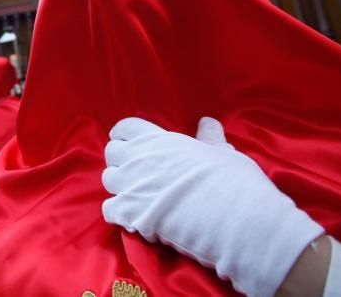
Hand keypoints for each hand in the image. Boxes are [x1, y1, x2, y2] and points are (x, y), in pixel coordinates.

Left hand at [102, 117, 322, 296]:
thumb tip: (207, 122)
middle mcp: (138, 158)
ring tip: (136, 194)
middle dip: (121, 160)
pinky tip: (134, 217)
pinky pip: (109, 209)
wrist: (232, 218)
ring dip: (119, 186)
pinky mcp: (129, 214)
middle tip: (136, 170)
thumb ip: (209, 138)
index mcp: (158, 140)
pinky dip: (118, 213)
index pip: (126, 127)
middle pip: (112, 152)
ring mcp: (131, 185)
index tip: (128, 141)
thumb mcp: (223, 153)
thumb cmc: (231, 180)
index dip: (125, 134)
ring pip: (108, 179)